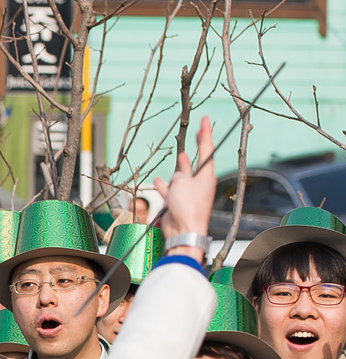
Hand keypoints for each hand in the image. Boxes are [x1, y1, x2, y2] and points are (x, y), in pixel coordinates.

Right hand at [156, 116, 214, 250]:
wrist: (184, 232)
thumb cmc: (187, 207)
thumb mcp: (182, 183)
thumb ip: (179, 175)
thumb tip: (176, 177)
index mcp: (206, 176)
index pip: (206, 149)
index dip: (205, 133)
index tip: (204, 120)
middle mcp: (200, 183)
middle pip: (197, 161)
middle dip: (197, 148)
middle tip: (198, 134)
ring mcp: (189, 193)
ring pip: (183, 176)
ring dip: (179, 168)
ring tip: (179, 156)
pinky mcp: (179, 203)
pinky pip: (171, 190)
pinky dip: (165, 185)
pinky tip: (159, 180)